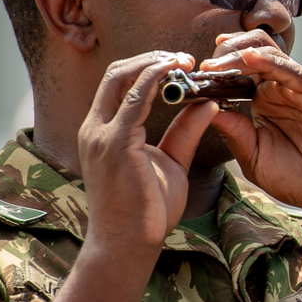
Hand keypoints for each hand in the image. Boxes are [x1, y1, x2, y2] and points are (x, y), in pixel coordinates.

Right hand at [78, 52, 219, 252]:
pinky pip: (135, 98)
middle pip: (115, 73)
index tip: (179, 64)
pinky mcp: (115, 143)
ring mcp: (101, 134)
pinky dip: (156, 79)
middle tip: (183, 57)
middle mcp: (95, 128)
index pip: (117, 84)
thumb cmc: (146, 211)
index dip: (146, 67)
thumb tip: (206, 103)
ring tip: (184, 60)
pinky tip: (177, 74)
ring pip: (123, 77)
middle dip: (150, 58)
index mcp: (102, 132)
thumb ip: (185, 131)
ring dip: (155, 63)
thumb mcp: (171, 162)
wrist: (129, 244)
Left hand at [199, 31, 301, 220]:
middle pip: (246, 54)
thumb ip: (234, 132)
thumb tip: (205, 108)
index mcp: (261, 104)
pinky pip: (290, 70)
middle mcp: (277, 90)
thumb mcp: (255, 158)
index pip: (233, 75)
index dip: (211, 73)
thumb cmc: (301, 179)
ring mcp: (296, 88)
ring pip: (266, 53)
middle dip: (221, 56)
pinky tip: (249, 59)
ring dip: (238, 53)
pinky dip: (269, 61)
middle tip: (201, 68)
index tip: (188, 79)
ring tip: (217, 63)